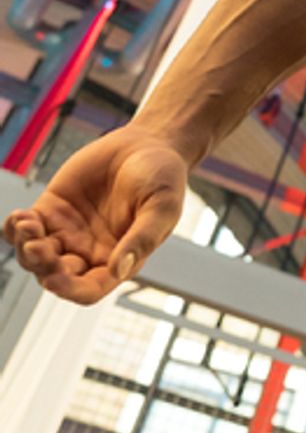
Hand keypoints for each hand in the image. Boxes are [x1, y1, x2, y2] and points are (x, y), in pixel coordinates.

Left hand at [1, 126, 187, 305]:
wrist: (148, 143)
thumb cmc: (162, 177)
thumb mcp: (162, 207)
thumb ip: (143, 238)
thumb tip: (120, 269)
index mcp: (117, 260)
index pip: (89, 289)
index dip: (69, 290)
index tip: (54, 280)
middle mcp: (88, 252)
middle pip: (55, 275)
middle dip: (42, 266)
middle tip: (37, 246)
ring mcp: (67, 232)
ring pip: (34, 256)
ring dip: (25, 248)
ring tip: (28, 225)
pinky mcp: (52, 209)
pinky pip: (25, 229)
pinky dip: (15, 228)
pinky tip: (20, 218)